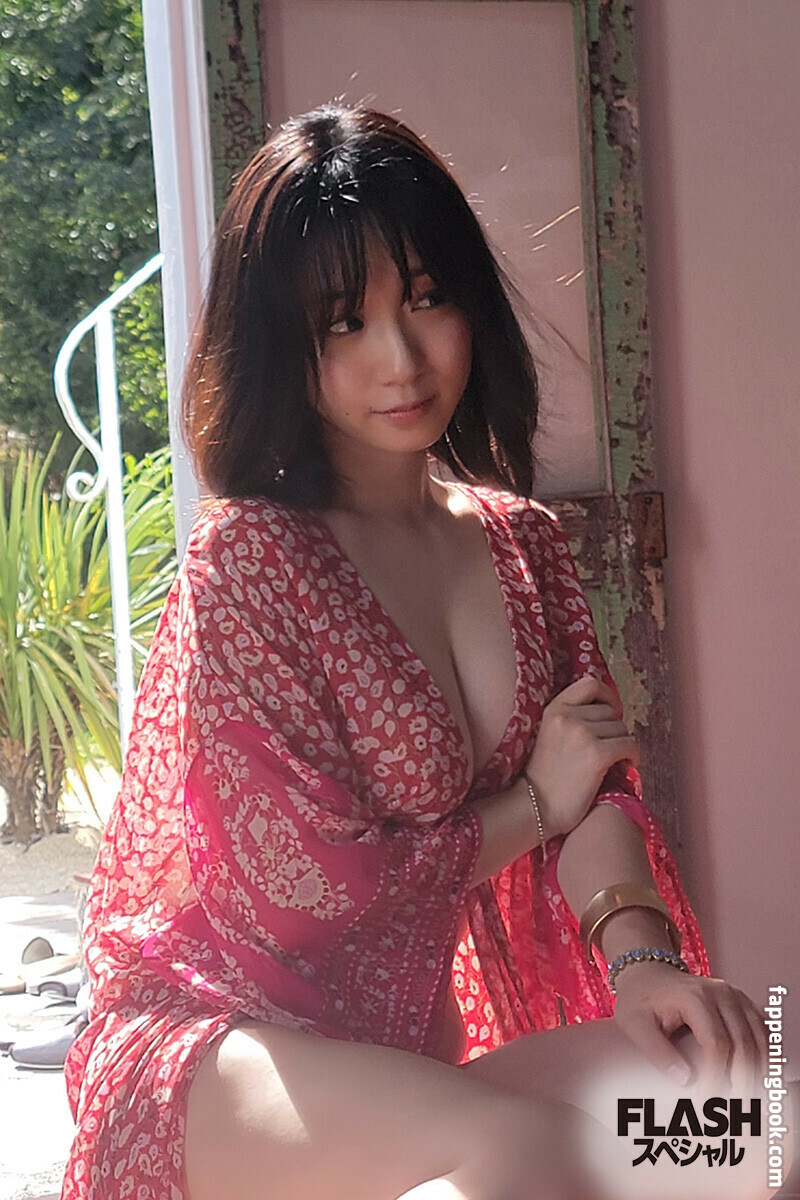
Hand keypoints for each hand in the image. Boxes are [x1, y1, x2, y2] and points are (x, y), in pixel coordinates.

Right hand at [525, 675, 638, 838]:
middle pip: (610, 712)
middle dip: (614, 730)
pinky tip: (625, 767)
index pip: (590, 683)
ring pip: (622, 729)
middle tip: (609, 749)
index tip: (612, 711)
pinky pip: (629, 745)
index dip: (607, 695)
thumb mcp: (550, 735)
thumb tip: (612, 711)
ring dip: (623, 745)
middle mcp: (567, 716)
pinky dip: (632, 756)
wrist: (537, 808)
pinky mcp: (596, 754)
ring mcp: (582, 734)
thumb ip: (572, 718)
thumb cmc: (546, 777)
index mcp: (554, 708)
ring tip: (614, 762)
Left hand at [612, 961, 767, 1094]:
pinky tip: (761, 1077)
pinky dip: (767, 1056)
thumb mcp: (634, 1024)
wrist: (649, 972)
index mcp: (694, 997)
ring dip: (760, 1072)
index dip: (716, 1077)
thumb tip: (685, 1080)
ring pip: (761, 1038)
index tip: (706, 1102)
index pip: (716, 1044)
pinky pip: (764, 1031)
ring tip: (751, 1100)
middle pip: (744, 1043)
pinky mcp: (742, 1002)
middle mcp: (721, 993)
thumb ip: (657, 1052)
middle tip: (733, 1109)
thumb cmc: (640, 998)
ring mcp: (735, 996)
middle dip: (742, 1081)